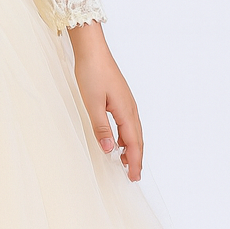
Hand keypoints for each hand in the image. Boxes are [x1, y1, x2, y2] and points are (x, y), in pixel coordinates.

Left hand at [67, 21, 142, 180]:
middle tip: (133, 176)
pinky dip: (126, 136)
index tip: (133, 177)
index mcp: (125, 112)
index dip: (134, 162)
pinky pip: (127, 123)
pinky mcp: (121, 99)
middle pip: (137, 140)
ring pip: (133, 132)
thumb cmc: (92, 73)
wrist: (92, 51)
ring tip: (124, 162)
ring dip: (131, 148)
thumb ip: (101, 127)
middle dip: (136, 158)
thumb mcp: (92, 103)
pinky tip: (117, 140)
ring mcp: (127, 103)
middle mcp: (130, 109)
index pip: (134, 144)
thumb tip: (109, 149)